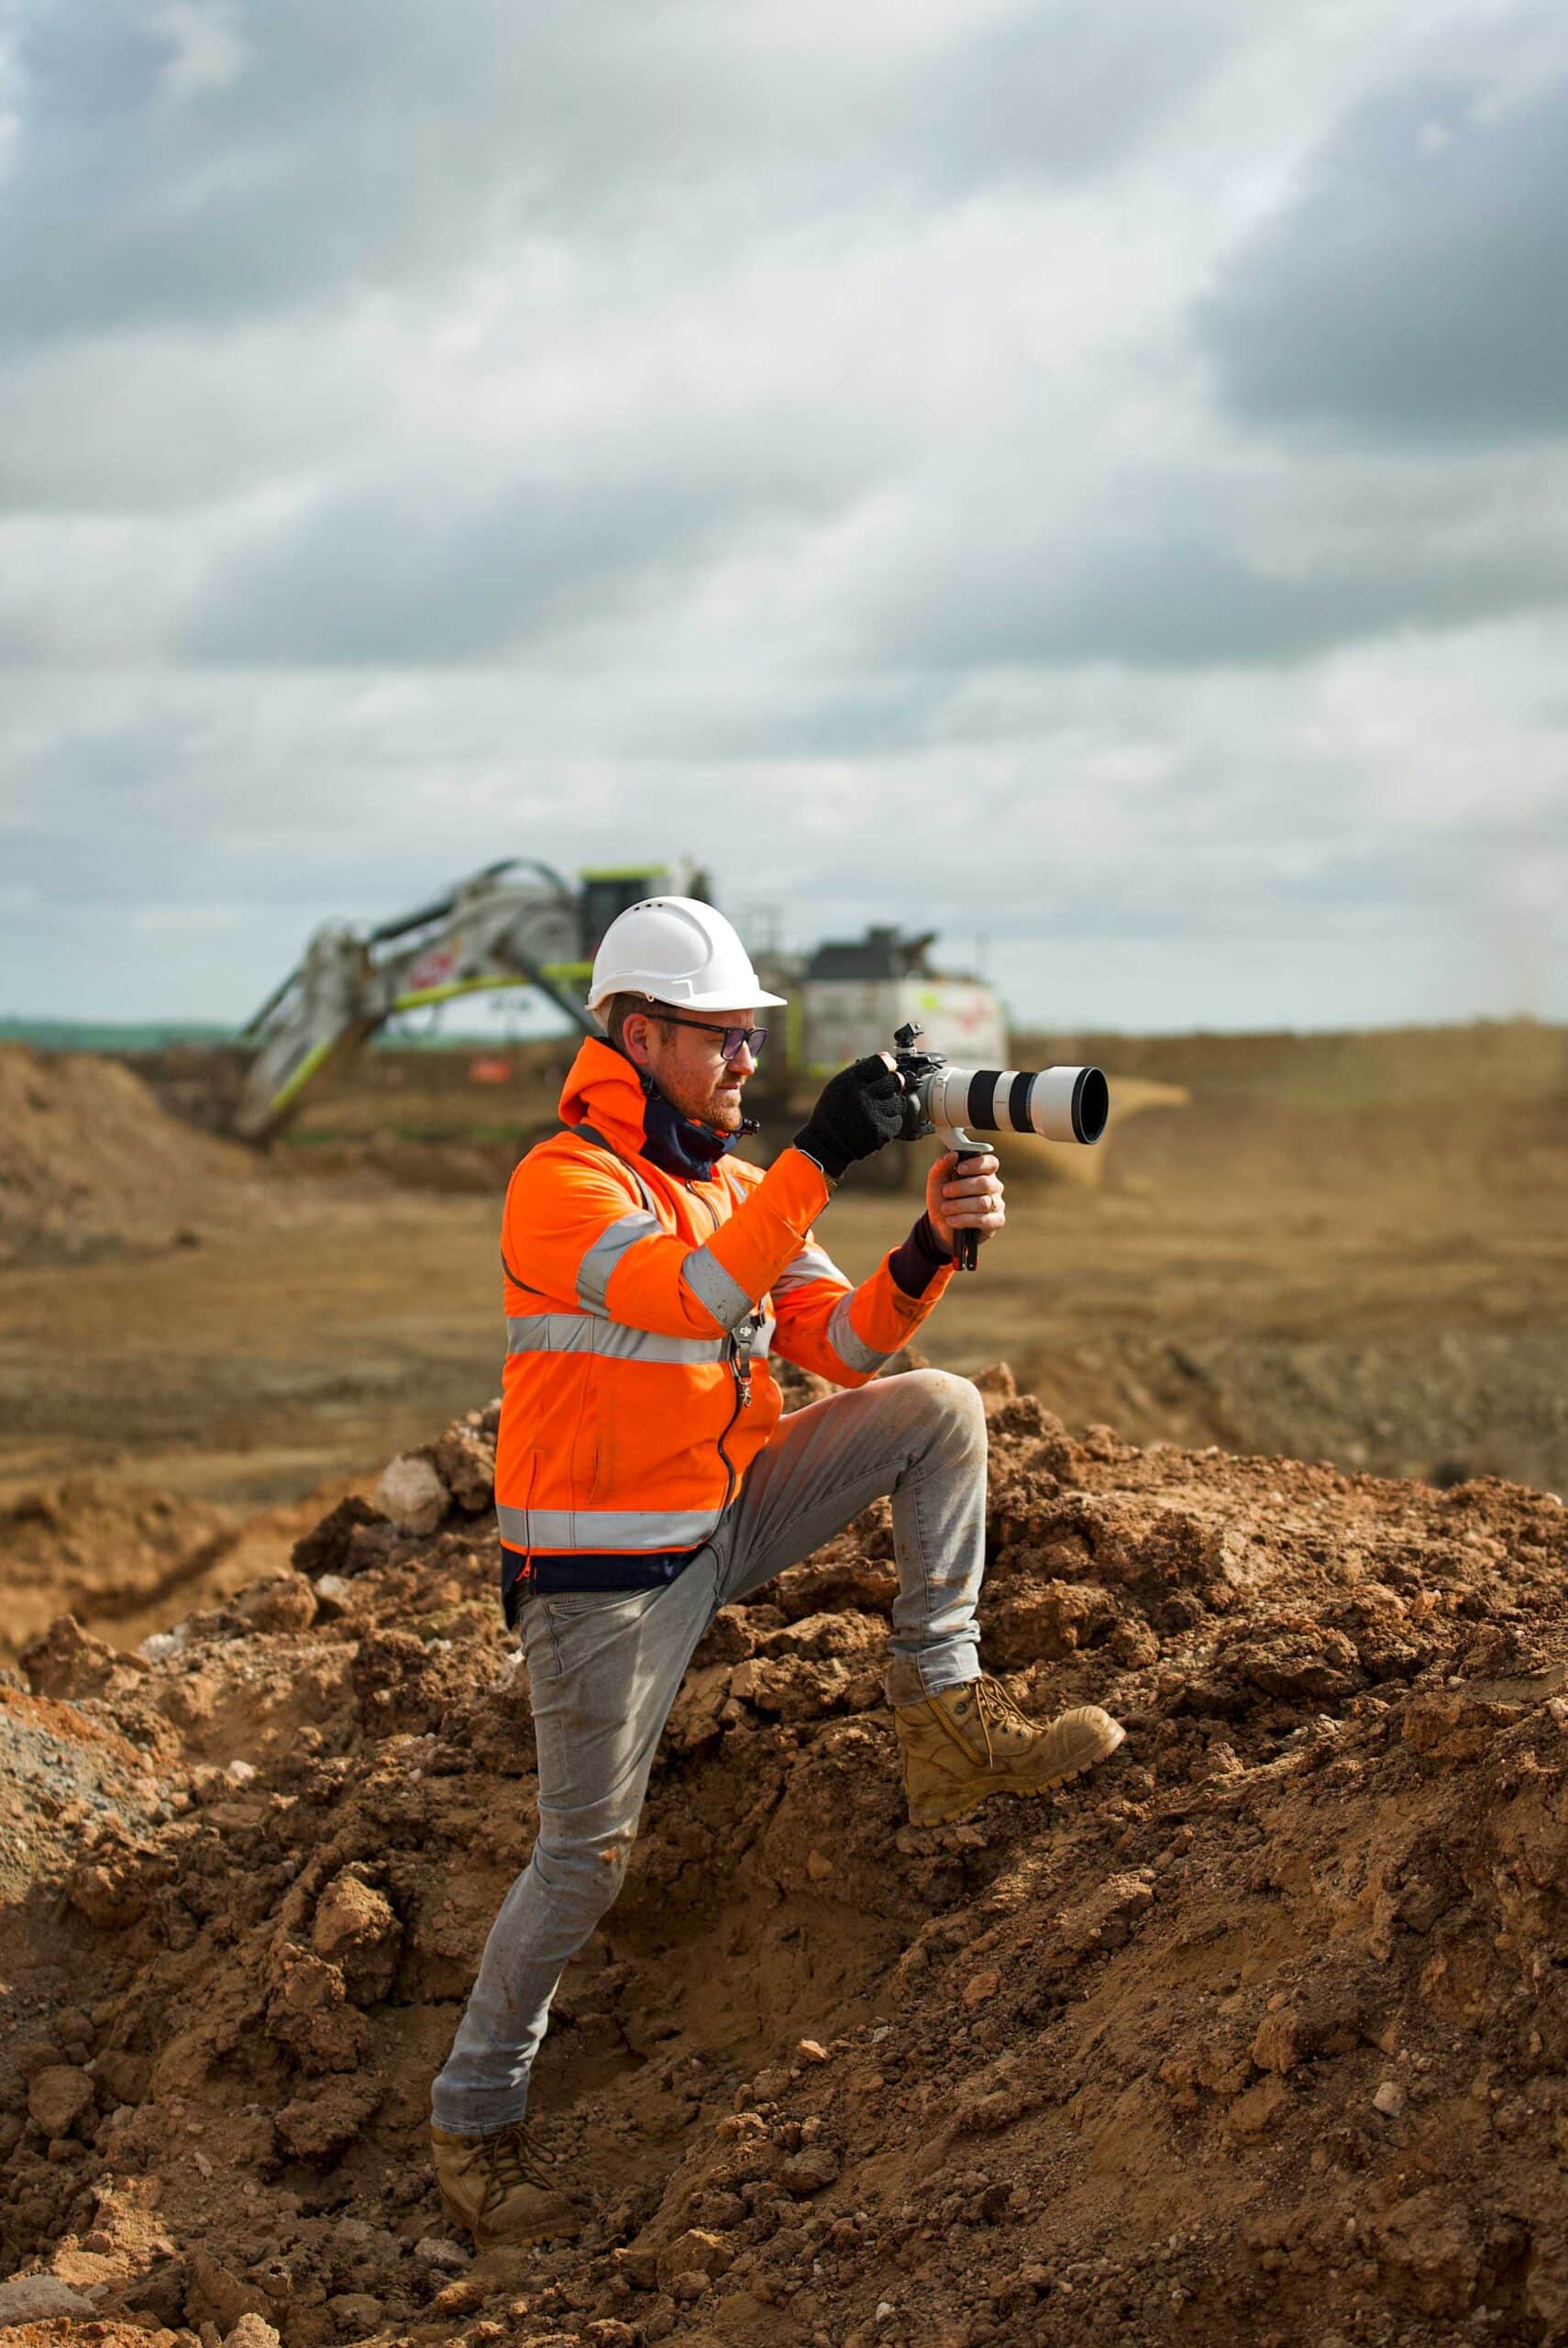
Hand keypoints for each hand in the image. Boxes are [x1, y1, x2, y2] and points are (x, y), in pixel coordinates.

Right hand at [794, 1052, 906, 1179]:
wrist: (826, 1143)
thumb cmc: (833, 1111)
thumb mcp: (839, 1085)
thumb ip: (862, 1070)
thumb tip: (887, 1057)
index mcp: (850, 1082)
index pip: (881, 1064)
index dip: (888, 1064)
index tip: (890, 1066)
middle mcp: (863, 1097)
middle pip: (895, 1081)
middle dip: (894, 1083)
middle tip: (888, 1087)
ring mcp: (874, 1116)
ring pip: (899, 1102)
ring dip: (892, 1104)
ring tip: (877, 1109)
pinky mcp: (881, 1132)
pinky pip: (897, 1120)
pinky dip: (890, 1121)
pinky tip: (876, 1122)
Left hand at [926, 1149, 1004, 1255]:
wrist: (940, 1226)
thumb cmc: (943, 1199)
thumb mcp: (937, 1181)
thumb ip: (942, 1166)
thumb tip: (952, 1154)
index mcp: (983, 1172)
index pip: (990, 1163)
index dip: (977, 1164)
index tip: (960, 1168)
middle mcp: (994, 1187)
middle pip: (985, 1183)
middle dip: (962, 1187)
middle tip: (946, 1191)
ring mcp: (997, 1204)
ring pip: (983, 1202)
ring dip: (960, 1205)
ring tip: (945, 1208)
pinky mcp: (996, 1222)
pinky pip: (983, 1220)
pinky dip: (964, 1219)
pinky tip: (951, 1220)